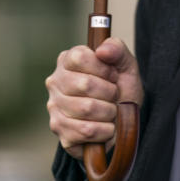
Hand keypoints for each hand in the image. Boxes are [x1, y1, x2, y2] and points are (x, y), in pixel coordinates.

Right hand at [45, 38, 143, 158]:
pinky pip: (86, 130)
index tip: (113, 76)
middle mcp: (55, 82)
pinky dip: (105, 130)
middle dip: (109, 92)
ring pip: (87, 108)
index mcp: (68, 60)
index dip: (104, 68)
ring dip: (109, 112)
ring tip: (111, 111)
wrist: (123, 121)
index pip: (80, 57)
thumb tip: (102, 50)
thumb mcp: (125, 65)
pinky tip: (106, 127)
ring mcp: (54, 107)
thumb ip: (117, 49)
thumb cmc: (121, 88)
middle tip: (114, 95)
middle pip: (85, 84)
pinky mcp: (60, 131)